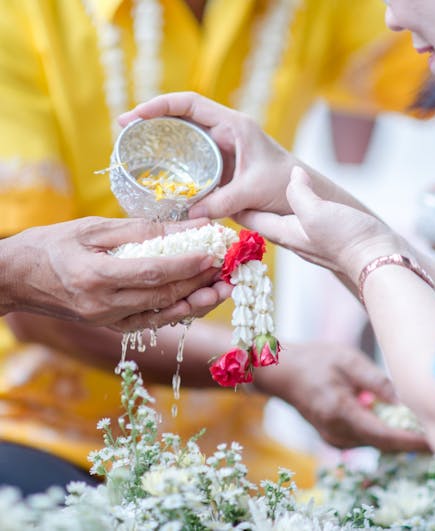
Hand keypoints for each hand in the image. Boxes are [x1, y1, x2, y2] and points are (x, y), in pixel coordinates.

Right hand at [1, 217, 230, 328]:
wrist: (17, 279)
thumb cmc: (52, 246)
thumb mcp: (91, 229)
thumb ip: (140, 230)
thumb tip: (185, 228)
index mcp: (95, 276)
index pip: (152, 273)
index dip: (186, 265)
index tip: (212, 254)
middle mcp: (104, 305)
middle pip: (163, 295)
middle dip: (200, 282)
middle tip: (227, 268)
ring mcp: (108, 321)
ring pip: (163, 313)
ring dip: (197, 301)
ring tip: (223, 288)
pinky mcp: (112, 327)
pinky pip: (153, 321)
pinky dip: (178, 311)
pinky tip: (199, 300)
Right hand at [119, 92, 298, 218]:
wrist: (301, 203)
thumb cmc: (285, 185)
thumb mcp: (254, 190)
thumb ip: (223, 201)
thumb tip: (189, 214)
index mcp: (234, 126)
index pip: (191, 105)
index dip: (161, 105)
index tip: (136, 115)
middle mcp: (224, 136)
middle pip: (181, 120)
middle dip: (152, 122)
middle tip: (123, 131)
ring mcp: (220, 155)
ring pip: (183, 145)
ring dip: (160, 148)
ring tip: (132, 154)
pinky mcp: (219, 174)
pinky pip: (191, 169)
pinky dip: (173, 174)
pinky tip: (157, 183)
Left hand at [238, 166, 405, 283]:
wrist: (378, 259)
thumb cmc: (346, 239)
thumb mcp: (317, 212)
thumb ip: (300, 193)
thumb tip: (294, 175)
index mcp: (283, 231)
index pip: (247, 216)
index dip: (230, 203)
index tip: (216, 188)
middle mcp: (292, 236)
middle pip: (260, 219)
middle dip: (245, 203)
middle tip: (235, 182)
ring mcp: (309, 238)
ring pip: (280, 219)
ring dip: (269, 204)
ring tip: (263, 187)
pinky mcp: (325, 236)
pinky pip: (301, 218)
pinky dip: (292, 206)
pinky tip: (300, 197)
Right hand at [254, 341, 428, 452]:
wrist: (282, 372)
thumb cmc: (314, 360)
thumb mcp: (347, 360)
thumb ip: (375, 381)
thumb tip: (403, 400)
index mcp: (341, 412)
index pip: (384, 435)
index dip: (413, 441)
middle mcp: (337, 433)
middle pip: (383, 444)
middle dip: (412, 442)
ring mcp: (333, 438)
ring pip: (375, 444)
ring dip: (398, 437)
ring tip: (423, 424)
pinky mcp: (333, 436)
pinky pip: (364, 439)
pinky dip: (382, 433)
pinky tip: (394, 419)